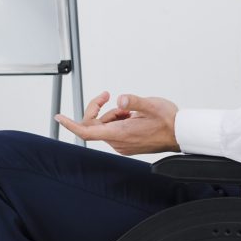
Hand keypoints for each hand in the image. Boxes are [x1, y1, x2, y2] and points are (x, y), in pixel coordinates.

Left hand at [56, 91, 179, 156]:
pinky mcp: (126, 144)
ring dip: (110, 114)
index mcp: (120, 134)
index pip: (87, 131)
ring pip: (103, 127)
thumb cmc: (168, 121)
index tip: (59, 117)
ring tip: (129, 110)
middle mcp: (118, 142)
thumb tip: (121, 99)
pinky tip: (130, 116)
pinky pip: (112, 130)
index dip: (71, 124)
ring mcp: (122, 145)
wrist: (181, 134)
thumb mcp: (152, 105)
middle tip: (107, 96)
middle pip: (93, 125)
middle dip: (98, 109)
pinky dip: (116, 120)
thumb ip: (134, 101)